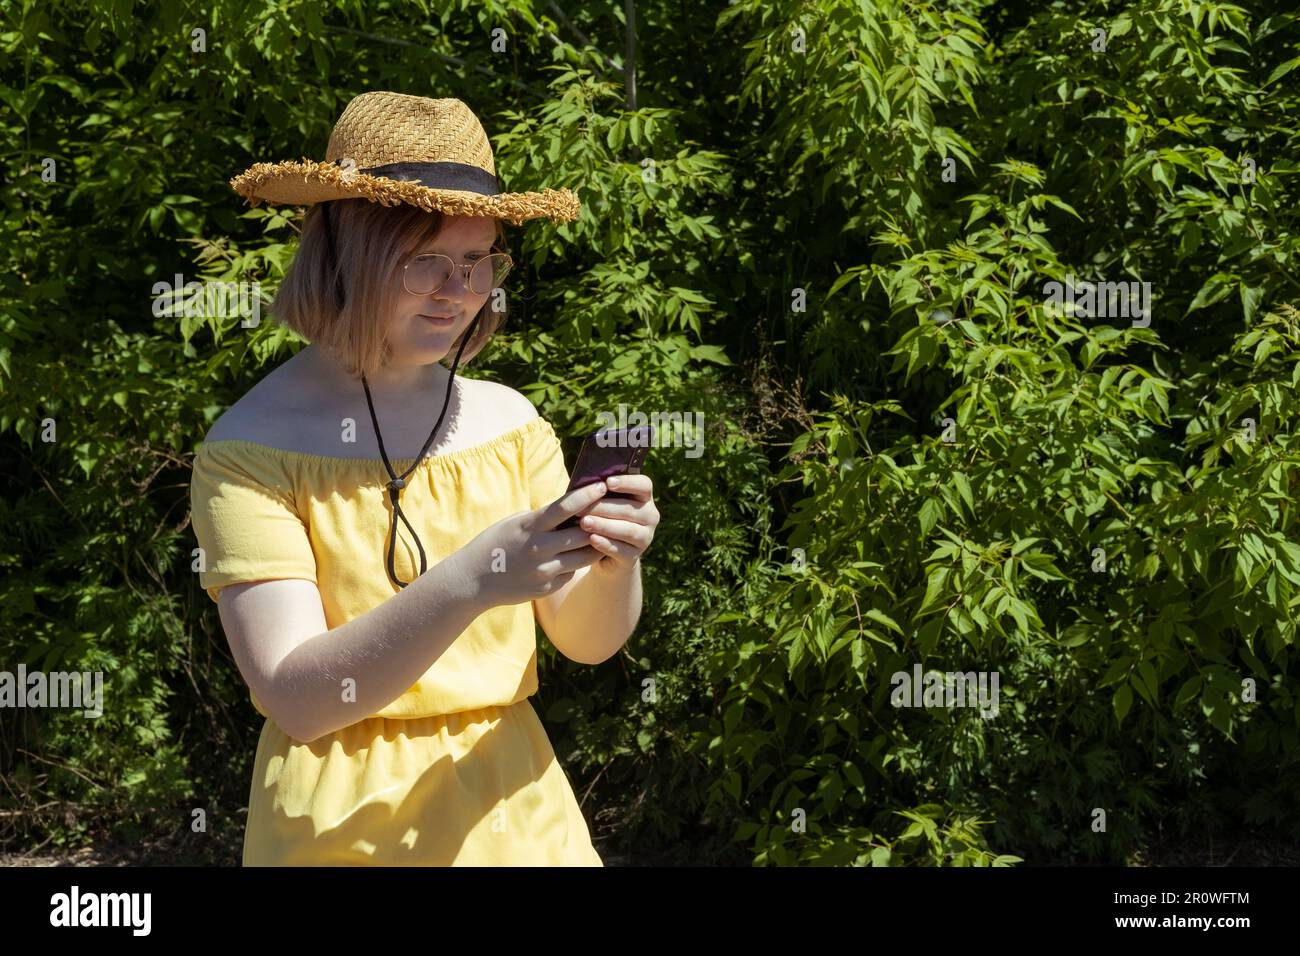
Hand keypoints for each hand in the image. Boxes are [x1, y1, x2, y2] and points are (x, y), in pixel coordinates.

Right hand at [455, 482, 607, 606]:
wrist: (473, 580)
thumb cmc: (494, 543)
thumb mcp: (514, 523)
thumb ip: (541, 518)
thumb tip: (572, 507)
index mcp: (530, 526)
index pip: (565, 507)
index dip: (587, 495)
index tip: (602, 486)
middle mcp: (540, 548)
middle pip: (582, 533)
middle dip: (599, 522)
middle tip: (612, 512)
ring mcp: (544, 570)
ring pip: (584, 557)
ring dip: (597, 545)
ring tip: (606, 534)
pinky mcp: (546, 587)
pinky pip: (571, 573)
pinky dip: (576, 564)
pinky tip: (579, 557)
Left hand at [571, 473, 658, 574]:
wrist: (605, 553)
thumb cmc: (603, 517)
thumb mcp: (604, 503)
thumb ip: (601, 492)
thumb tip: (587, 484)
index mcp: (644, 497)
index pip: (644, 485)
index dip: (628, 483)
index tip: (607, 482)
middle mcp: (650, 516)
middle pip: (630, 509)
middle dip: (604, 508)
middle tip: (582, 508)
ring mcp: (645, 537)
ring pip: (628, 530)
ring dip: (604, 526)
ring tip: (584, 523)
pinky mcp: (635, 556)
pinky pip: (621, 550)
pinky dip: (606, 544)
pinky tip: (592, 539)